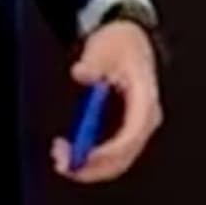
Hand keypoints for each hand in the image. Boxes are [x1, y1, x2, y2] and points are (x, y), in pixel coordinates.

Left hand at [55, 21, 161, 184]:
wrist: (128, 36)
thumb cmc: (120, 43)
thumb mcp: (105, 46)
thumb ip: (93, 62)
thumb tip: (82, 73)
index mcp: (145, 99)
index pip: (131, 135)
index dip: (107, 151)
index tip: (81, 156)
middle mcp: (145, 119)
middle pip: (123, 157)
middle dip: (92, 166)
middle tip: (62, 162)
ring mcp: (136, 128)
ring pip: (116, 162)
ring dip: (88, 167)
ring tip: (59, 157)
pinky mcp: (125, 130)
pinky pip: (110, 155)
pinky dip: (89, 160)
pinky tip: (68, 152)